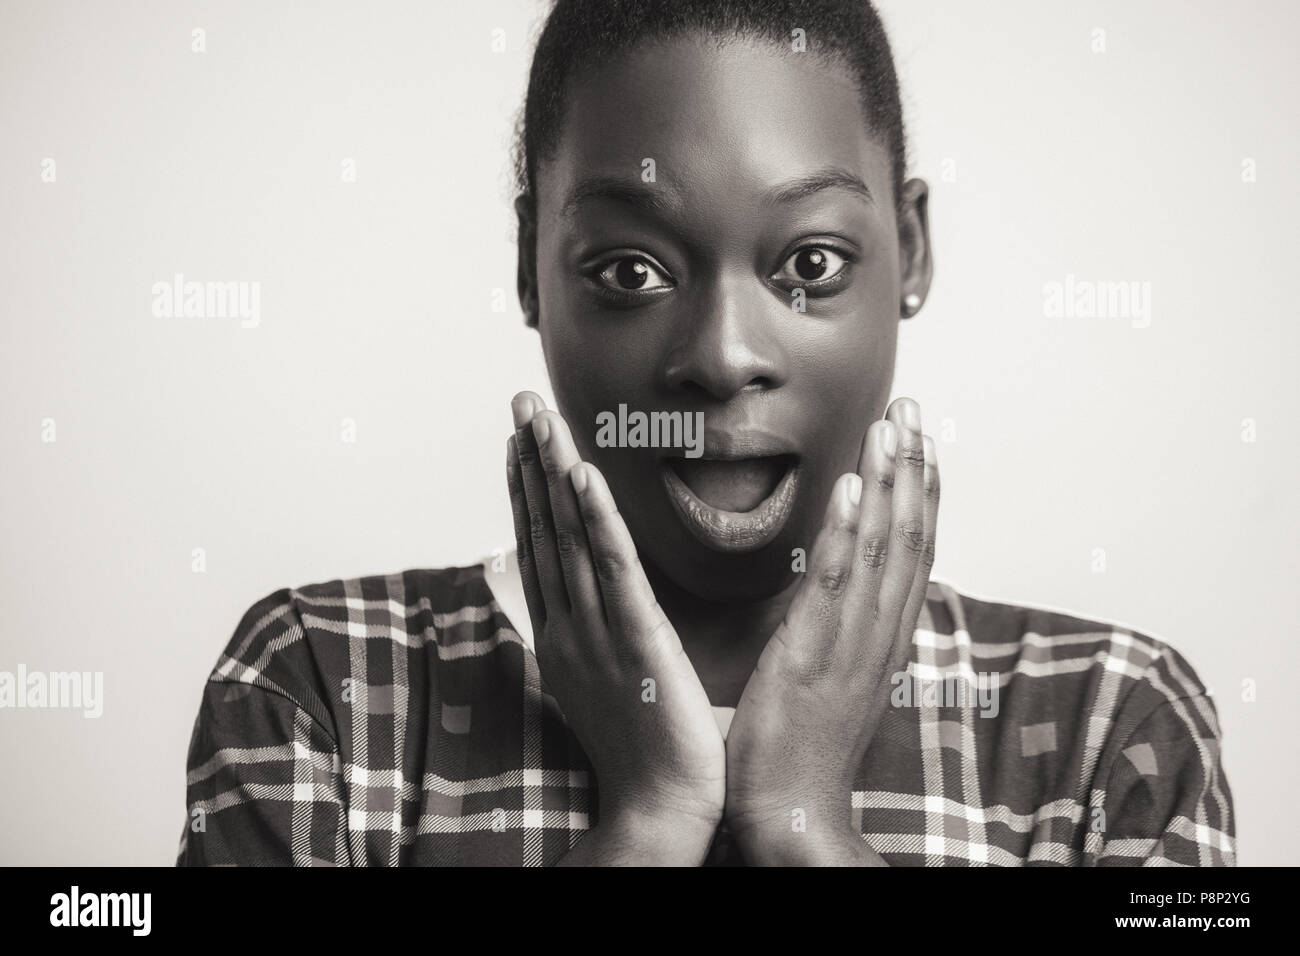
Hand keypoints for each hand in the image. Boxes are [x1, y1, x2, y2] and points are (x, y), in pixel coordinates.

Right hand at [507, 391, 725, 864]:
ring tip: (537, 418)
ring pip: (568, 538)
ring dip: (550, 472)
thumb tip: (591, 605)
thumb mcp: (610, 681)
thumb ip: (598, 636)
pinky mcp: (636, 641)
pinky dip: (594, 518)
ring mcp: (596, 633)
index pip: (541, 547)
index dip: (528, 489)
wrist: (660, 811)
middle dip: (529, 462)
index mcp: (565, 635)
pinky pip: (612, 569)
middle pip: (543, 530)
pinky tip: (581, 475)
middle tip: (519, 404)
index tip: (520, 440)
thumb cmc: (646, 751)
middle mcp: (569, 626)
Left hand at [723, 397, 939, 865]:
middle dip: (913, 469)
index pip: (913, 550)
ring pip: (882, 550)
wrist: (793, 813)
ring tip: (890, 426)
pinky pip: (834, 585)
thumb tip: (846, 588)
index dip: (920, 491)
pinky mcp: (810, 657)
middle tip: (913, 408)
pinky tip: (846, 488)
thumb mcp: (834, 674)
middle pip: (910, 537)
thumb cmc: (802, 745)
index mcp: (883, 635)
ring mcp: (850, 645)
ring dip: (887, 483)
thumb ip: (845, 627)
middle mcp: (879, 633)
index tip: (920, 439)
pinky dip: (845, 533)